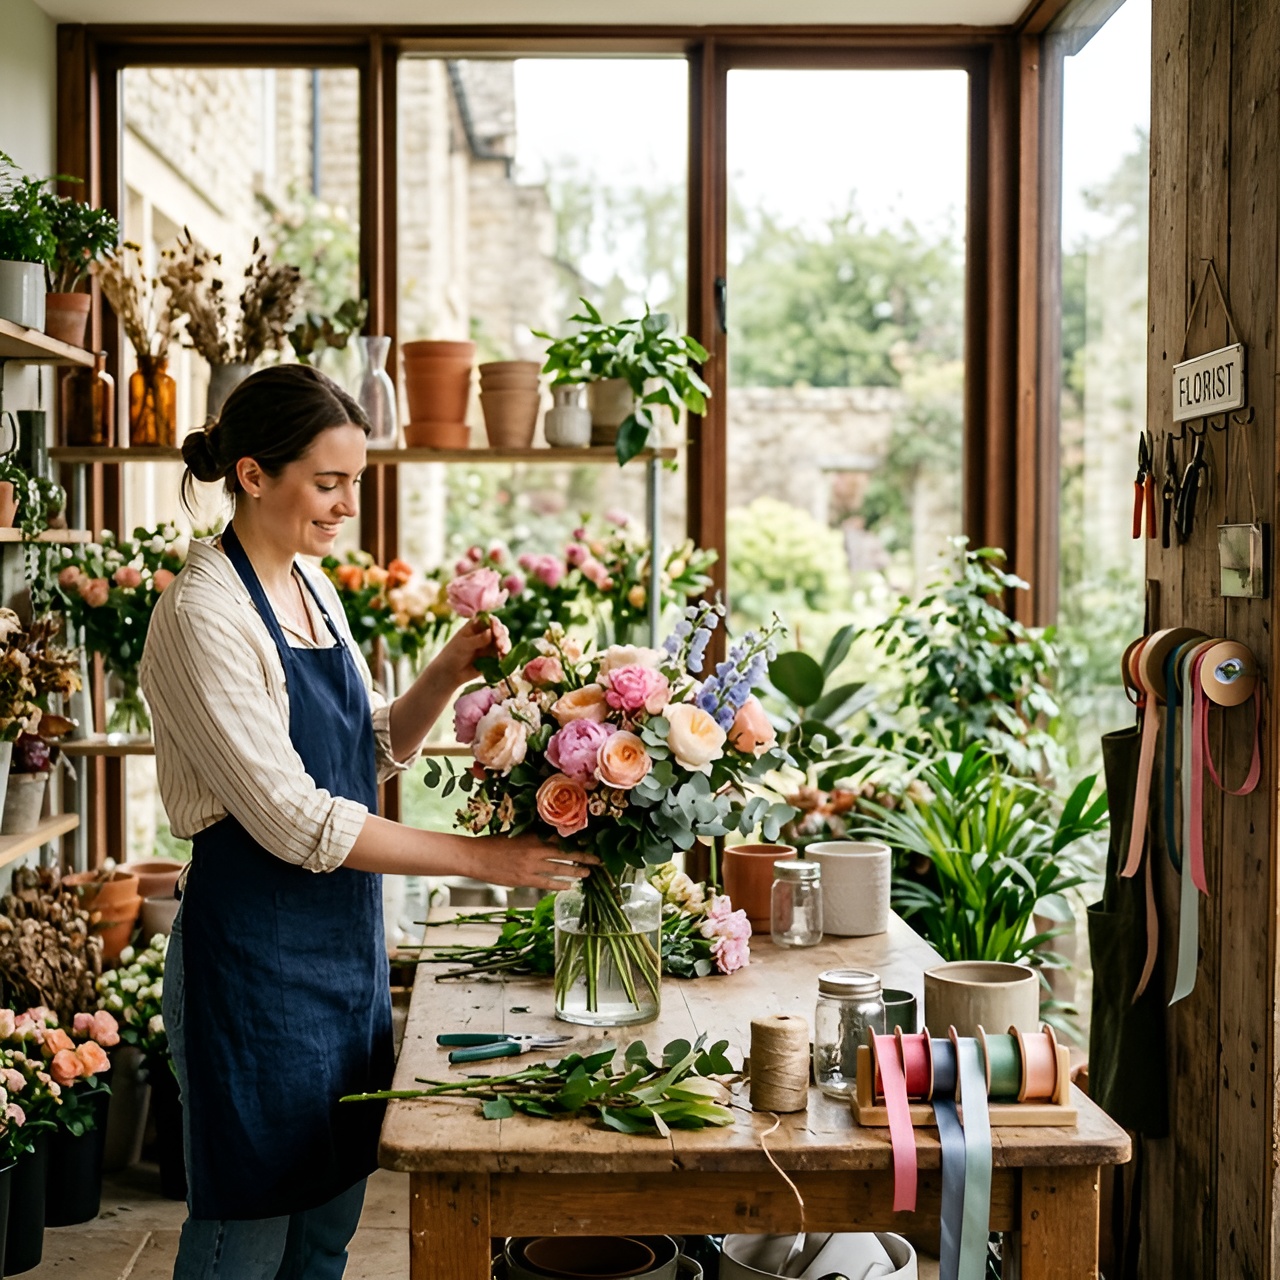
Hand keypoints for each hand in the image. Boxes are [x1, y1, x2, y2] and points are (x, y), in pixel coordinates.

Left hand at [432, 616, 510, 688]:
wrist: (450, 673)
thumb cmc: (453, 654)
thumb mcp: (463, 645)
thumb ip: (477, 639)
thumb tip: (490, 632)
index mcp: (476, 625)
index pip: (490, 620)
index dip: (495, 624)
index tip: (495, 631)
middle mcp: (485, 633)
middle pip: (499, 630)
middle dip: (502, 635)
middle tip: (500, 644)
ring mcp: (490, 645)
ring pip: (503, 642)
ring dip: (505, 645)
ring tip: (503, 651)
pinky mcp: (493, 657)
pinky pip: (503, 654)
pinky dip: (505, 656)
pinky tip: (503, 658)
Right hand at [472, 832, 599, 891]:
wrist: (475, 857)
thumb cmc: (494, 843)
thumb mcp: (516, 834)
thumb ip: (534, 836)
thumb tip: (553, 837)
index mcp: (533, 835)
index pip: (561, 837)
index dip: (578, 840)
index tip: (592, 842)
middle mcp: (534, 850)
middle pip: (566, 853)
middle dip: (584, 857)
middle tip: (598, 860)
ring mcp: (530, 866)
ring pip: (559, 869)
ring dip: (575, 872)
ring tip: (587, 873)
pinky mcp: (524, 880)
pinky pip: (546, 883)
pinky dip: (559, 885)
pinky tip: (568, 886)